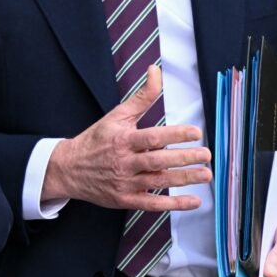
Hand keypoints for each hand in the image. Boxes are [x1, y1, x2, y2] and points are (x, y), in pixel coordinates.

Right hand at [42, 65, 211, 210]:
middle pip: (158, 160)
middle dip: (184, 158)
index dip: (174, 135)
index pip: (152, 137)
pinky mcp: (126, 199)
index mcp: (123, 140)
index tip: (195, 132)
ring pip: (159, 182)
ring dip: (184, 180)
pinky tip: (193, 201)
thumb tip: (155, 71)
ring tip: (206, 174)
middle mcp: (124, 162)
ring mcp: (125, 183)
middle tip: (206, 155)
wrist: (69, 168)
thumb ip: (141, 97)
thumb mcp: (116, 115)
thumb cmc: (97, 140)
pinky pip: (153, 204)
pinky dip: (174, 204)